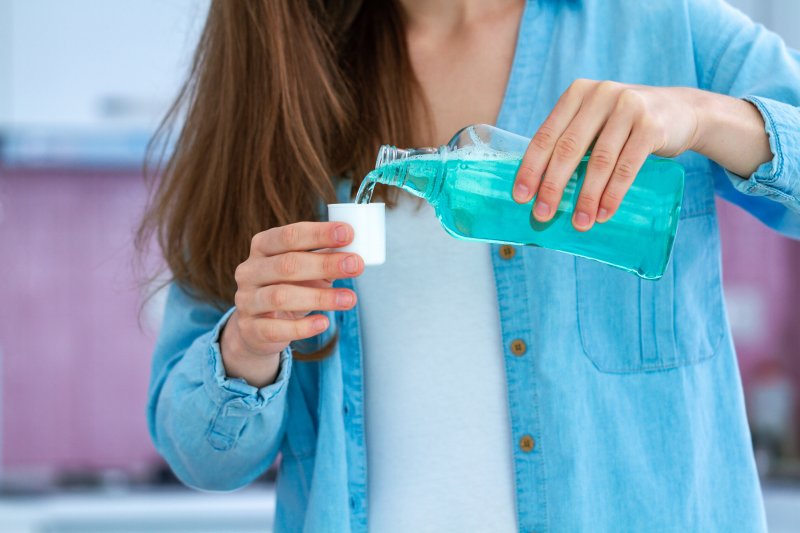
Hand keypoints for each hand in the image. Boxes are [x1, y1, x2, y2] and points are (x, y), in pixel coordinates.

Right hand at [221, 222, 362, 386]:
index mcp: (263, 246)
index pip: (289, 235)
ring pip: (281, 296)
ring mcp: (246, 300)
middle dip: (325, 264)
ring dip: (320, 297)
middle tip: (356, 265)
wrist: (257, 328)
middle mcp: (250, 271)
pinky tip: (324, 323)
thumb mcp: (305, 268)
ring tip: (349, 299)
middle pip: (287, 264)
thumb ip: (325, 256)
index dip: (319, 233)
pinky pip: (275, 328)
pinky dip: (302, 327)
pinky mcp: (251, 329)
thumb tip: (356, 250)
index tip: (348, 233)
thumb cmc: (288, 288)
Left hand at [512, 79, 704, 230]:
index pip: (546, 135)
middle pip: (568, 148)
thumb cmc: (626, 124)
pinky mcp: (652, 125)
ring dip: (586, 197)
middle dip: (553, 186)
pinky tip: (604, 213)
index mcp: (577, 94)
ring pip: (599, 161)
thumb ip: (572, 139)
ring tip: (579, 223)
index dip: (531, 168)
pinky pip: (627, 166)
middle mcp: (600, 95)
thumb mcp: (597, 120)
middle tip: (542, 215)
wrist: (683, 111)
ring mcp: (628, 107)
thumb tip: (538, 188)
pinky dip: (614, 193)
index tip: (520, 197)